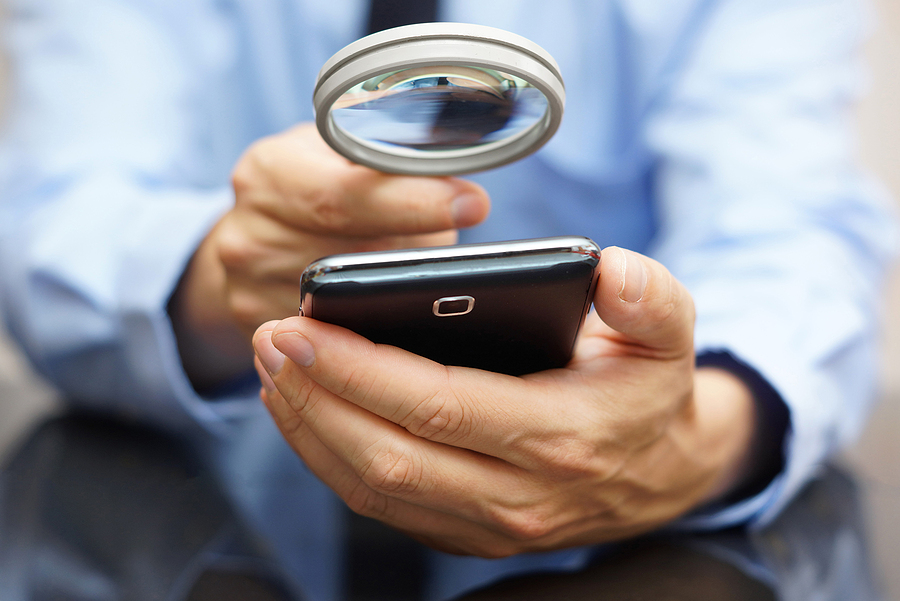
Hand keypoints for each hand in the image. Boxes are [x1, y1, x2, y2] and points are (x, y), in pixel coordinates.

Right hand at [168, 123, 489, 388]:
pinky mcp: (259, 331)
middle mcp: (248, 234)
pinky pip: (335, 336)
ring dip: (396, 287)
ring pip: (351, 301)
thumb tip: (458, 191)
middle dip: (415, 248)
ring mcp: (250, 290)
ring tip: (417, 266)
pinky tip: (395, 304)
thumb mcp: (338, 153)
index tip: (471, 205)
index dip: (412, 203)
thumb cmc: (311, 187)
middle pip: (355, 255)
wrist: (249, 237)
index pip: (346, 197)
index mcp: (270, 173)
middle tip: (462, 242)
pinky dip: (374, 319)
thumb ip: (387, 164)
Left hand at [252, 247, 757, 556]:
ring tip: (271, 370)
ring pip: (372, 487)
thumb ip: (651, 298)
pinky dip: (329, 458)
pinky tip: (304, 410)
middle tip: (270, 341)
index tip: (303, 327)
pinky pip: (381, 503)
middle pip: (388, 455)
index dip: (362, 368)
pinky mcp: (465, 532)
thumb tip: (611, 270)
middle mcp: (518, 495)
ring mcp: (487, 525)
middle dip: (316, 397)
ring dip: (311, 428)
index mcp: (560, 437)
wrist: (662, 473)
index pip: (439, 406)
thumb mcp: (670, 333)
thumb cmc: (650, 390)